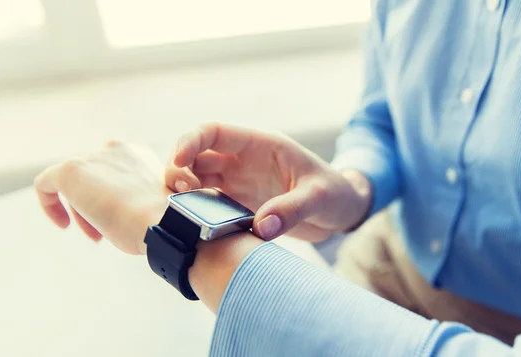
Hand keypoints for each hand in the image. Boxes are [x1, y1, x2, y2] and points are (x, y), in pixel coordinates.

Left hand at [34, 141, 170, 254]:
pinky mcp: (71, 171)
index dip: (111, 199)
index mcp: (138, 154)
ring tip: (97, 236)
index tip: (117, 220)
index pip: (113, 174)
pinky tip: (62, 224)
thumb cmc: (161, 220)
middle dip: (96, 207)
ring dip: (83, 212)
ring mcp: (93, 158)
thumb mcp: (152, 203)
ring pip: (75, 186)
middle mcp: (115, 149)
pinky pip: (46, 183)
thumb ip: (135, 197)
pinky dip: (49, 203)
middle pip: (93, 179)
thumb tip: (122, 211)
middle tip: (104, 235)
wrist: (163, 220)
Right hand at [164, 123, 371, 241]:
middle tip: (182, 194)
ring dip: (183, 192)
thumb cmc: (335, 193)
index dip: (191, 142)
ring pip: (197, 179)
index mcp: (260, 144)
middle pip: (196, 155)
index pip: (215, 131)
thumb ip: (291, 209)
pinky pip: (208, 203)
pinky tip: (193, 224)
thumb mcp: (320, 197)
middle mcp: (243, 160)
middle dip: (179, 169)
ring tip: (183, 212)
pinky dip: (195, 210)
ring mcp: (239, 182)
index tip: (178, 161)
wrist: (341, 211)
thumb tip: (260, 228)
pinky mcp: (239, 204)